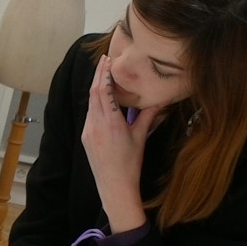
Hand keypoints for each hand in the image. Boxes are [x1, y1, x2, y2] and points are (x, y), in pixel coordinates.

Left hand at [82, 55, 159, 232]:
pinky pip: (89, 114)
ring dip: (95, 87)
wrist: (114, 186)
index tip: (108, 60)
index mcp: (111, 123)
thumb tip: (161, 100)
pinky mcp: (85, 137)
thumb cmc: (130, 164)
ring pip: (90, 103)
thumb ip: (148, 116)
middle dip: (98, 74)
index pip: (103, 91)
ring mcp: (88, 131)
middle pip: (93, 93)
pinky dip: (95, 101)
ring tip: (102, 74)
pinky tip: (100, 96)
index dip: (105, 74)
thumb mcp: (140, 137)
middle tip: (104, 59)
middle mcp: (96, 125)